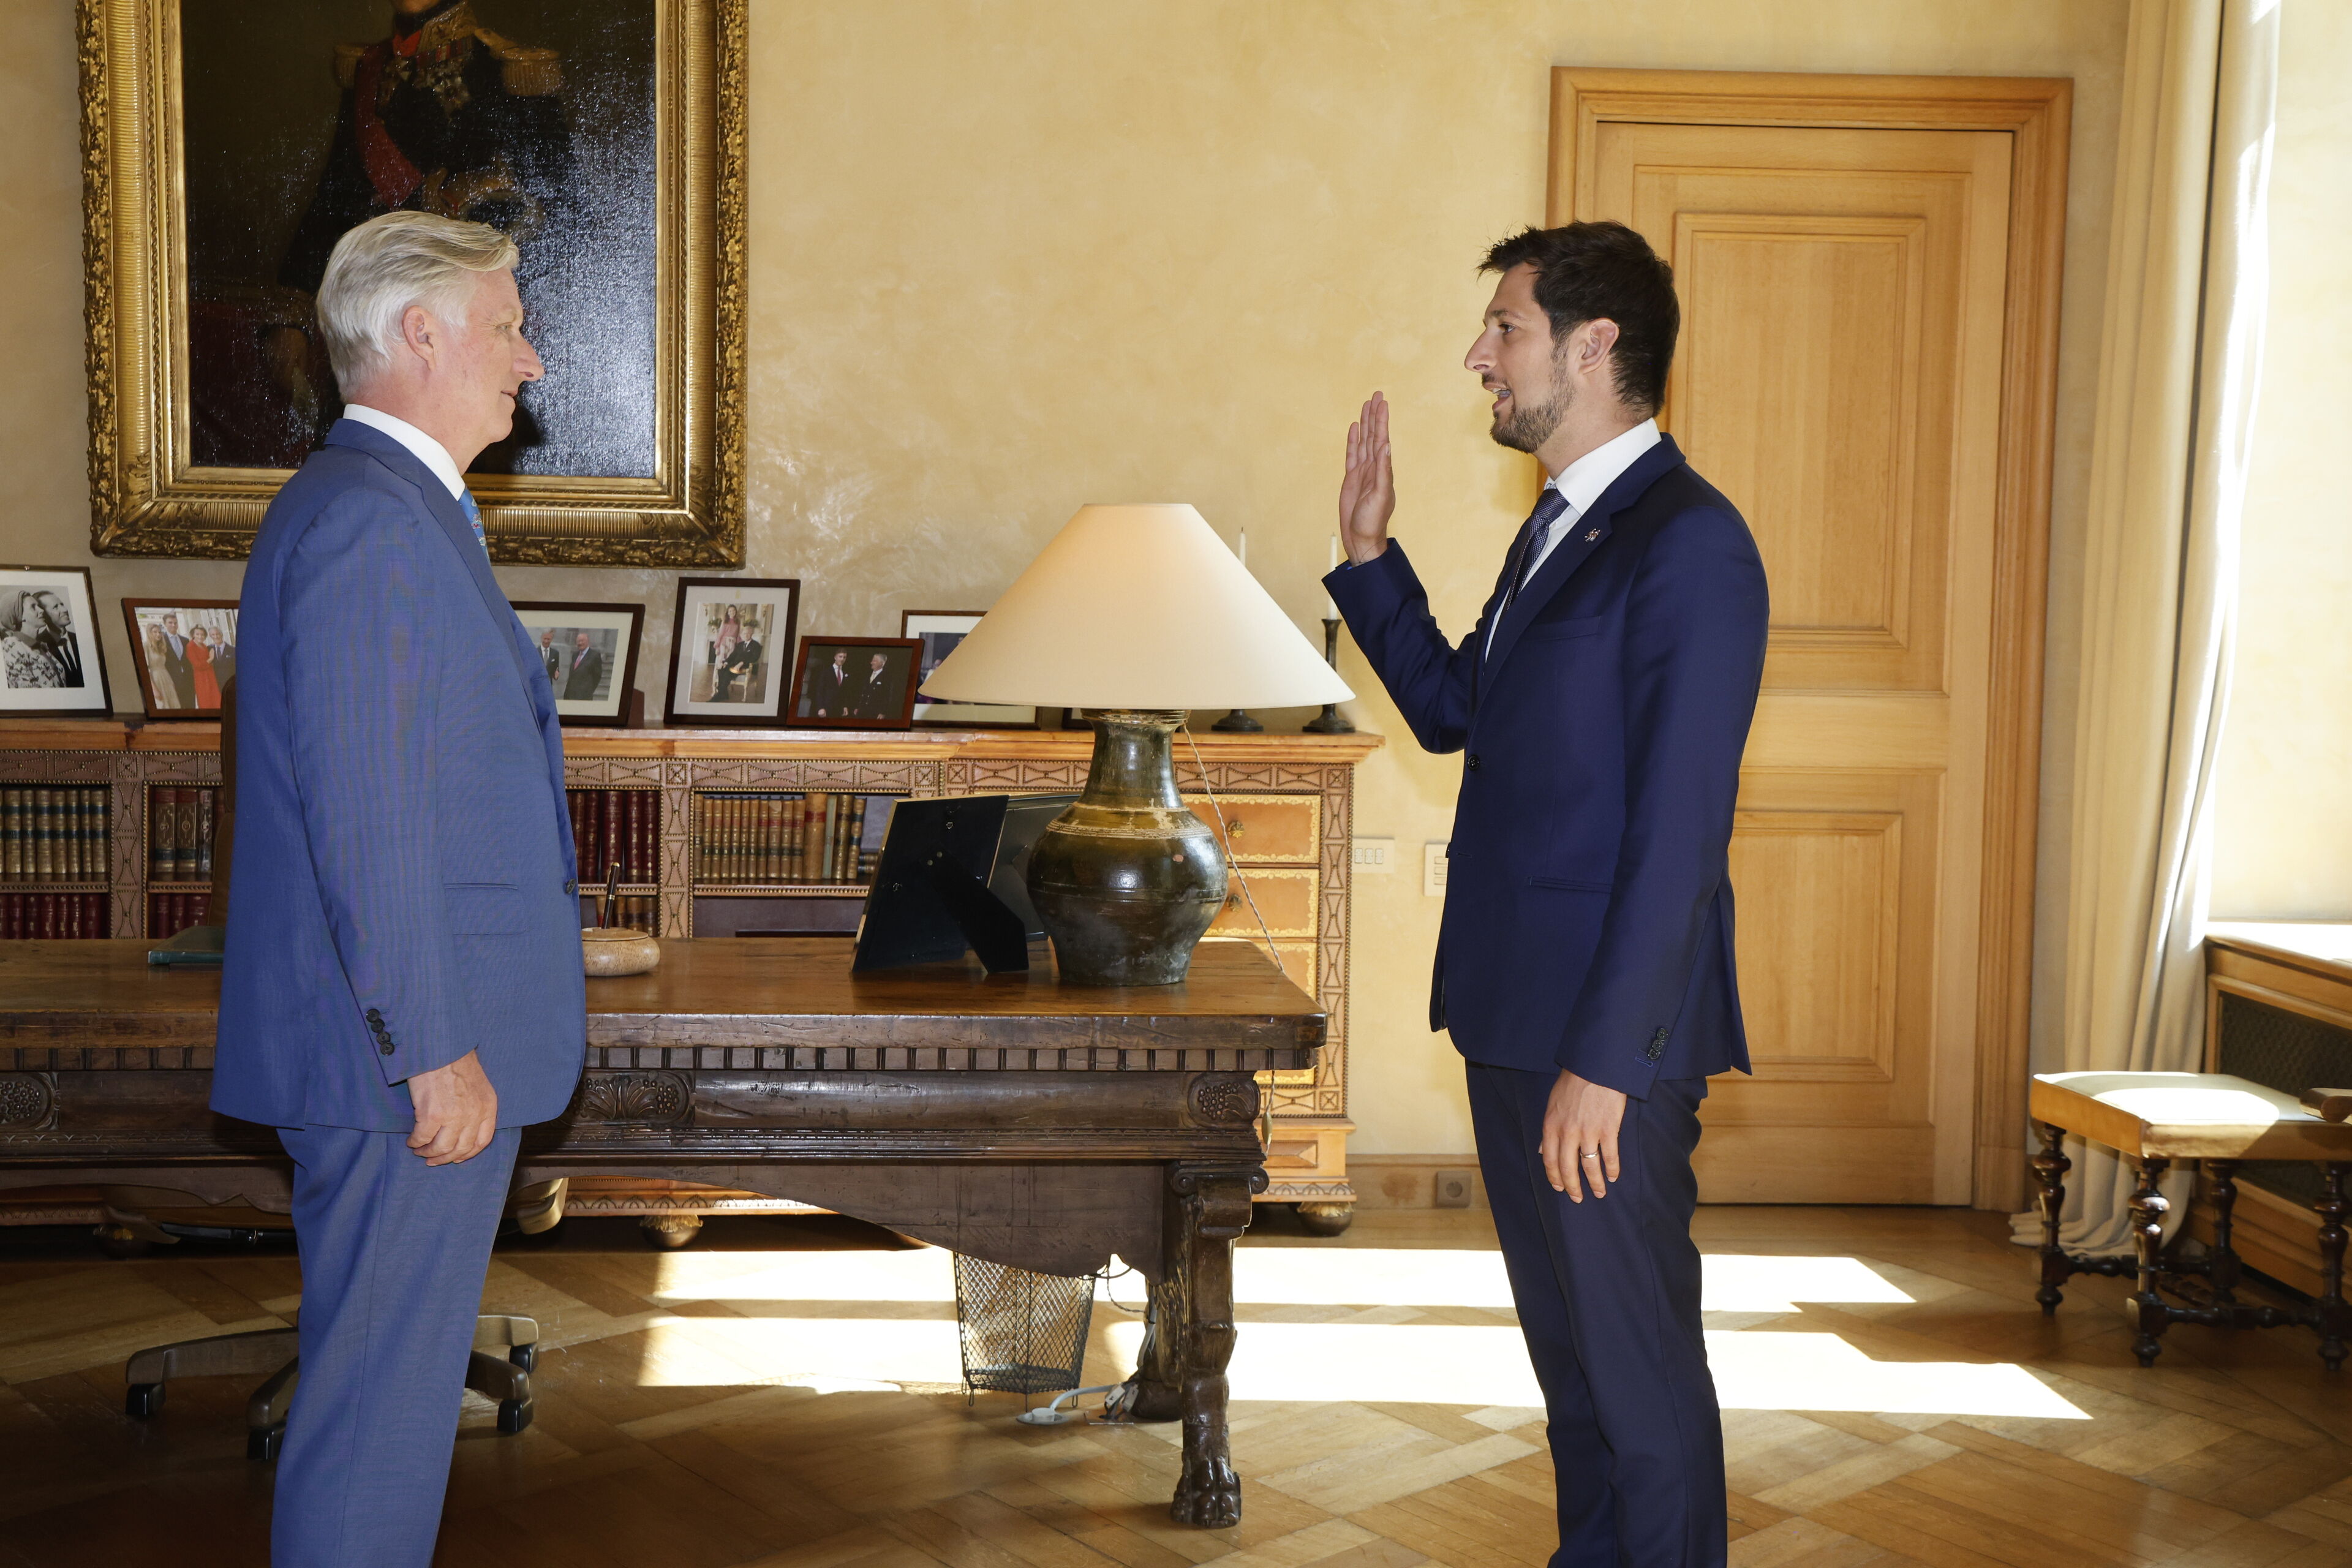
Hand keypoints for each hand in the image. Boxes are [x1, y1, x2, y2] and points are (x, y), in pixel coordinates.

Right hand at [407, 1050, 497, 1164]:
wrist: (441, 1047)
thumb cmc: (456, 1062)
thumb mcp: (478, 1085)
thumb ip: (476, 1107)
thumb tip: (462, 1129)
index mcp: (488, 1107)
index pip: (482, 1141)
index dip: (467, 1154)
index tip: (456, 1158)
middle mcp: (474, 1115)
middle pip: (461, 1149)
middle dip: (445, 1158)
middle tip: (432, 1159)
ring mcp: (454, 1117)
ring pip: (441, 1148)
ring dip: (428, 1153)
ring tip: (419, 1150)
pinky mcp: (432, 1115)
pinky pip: (422, 1138)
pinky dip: (415, 1143)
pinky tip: (411, 1141)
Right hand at [1339, 392, 1394, 563]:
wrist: (1361, 537)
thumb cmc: (1372, 521)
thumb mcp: (1380, 496)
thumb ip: (1383, 471)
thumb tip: (1385, 447)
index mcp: (1383, 469)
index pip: (1381, 439)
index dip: (1381, 421)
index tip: (1381, 402)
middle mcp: (1374, 467)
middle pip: (1373, 435)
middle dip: (1374, 415)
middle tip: (1376, 394)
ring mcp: (1362, 471)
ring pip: (1363, 441)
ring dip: (1364, 423)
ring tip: (1365, 405)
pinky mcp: (1351, 478)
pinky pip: (1352, 454)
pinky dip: (1353, 440)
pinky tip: (1354, 428)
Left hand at [1541, 1070, 1626, 1201]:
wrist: (1595, 1067)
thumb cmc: (1573, 1081)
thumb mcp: (1552, 1104)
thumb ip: (1549, 1129)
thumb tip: (1541, 1150)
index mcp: (1551, 1126)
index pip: (1549, 1160)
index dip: (1554, 1177)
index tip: (1559, 1188)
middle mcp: (1568, 1133)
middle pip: (1568, 1168)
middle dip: (1573, 1187)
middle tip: (1578, 1198)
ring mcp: (1589, 1133)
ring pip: (1590, 1166)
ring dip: (1595, 1183)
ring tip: (1599, 1193)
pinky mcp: (1609, 1130)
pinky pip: (1609, 1156)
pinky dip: (1611, 1169)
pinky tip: (1613, 1177)